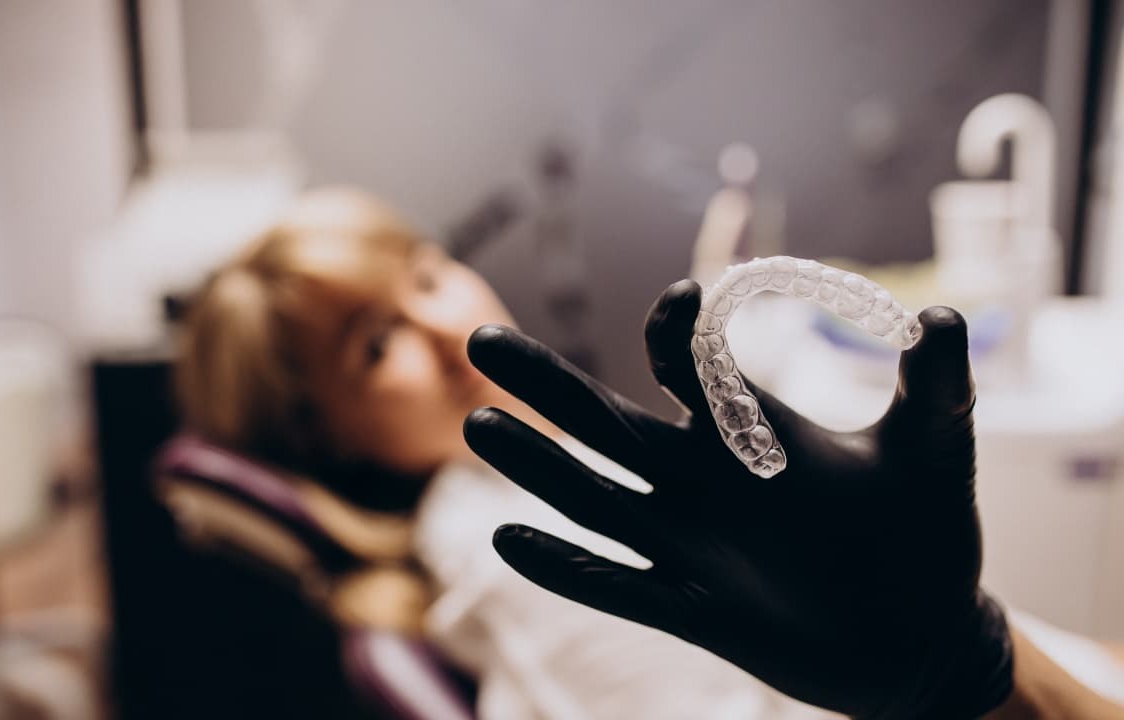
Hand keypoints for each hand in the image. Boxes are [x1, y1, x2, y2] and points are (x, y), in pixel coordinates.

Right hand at [464, 279, 1012, 719]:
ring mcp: (690, 545)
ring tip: (480, 427)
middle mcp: (702, 482)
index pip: (688, 368)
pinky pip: (617, 585)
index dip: (676, 332)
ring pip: (595, 500)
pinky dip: (566, 568)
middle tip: (484, 340)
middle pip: (605, 425)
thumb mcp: (935, 451)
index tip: (685, 299)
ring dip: (540, 468)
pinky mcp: (692, 610)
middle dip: (545, 383)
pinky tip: (510, 538)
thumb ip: (937, 385)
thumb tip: (943, 316)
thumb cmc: (926, 534)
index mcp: (747, 432)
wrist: (920, 637)